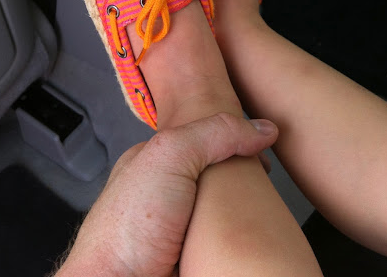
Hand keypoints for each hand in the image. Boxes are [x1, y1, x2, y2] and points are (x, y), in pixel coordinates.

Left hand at [55, 112, 277, 276]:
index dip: (236, 143)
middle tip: (261, 186)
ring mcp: (185, 230)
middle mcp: (172, 196)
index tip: (261, 151)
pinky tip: (250, 239)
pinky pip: (232, 245)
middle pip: (224, 180)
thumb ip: (212, 134)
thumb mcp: (169, 156)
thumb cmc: (125, 229)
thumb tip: (260, 129)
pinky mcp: (198, 258)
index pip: (207, 141)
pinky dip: (245, 242)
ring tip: (259, 216)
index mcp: (159, 165)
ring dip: (248, 216)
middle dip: (245, 182)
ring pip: (232, 214)